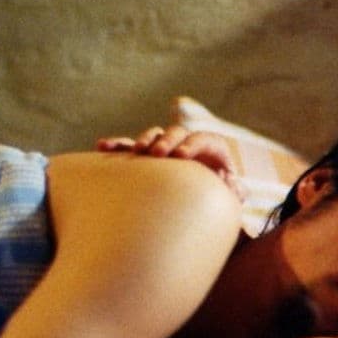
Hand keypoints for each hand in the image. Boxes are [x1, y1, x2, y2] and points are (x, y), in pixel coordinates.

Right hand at [95, 125, 245, 199]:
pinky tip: (103, 146)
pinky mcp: (149, 159)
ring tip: (138, 152)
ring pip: (155, 137)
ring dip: (145, 140)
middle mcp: (188, 145)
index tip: (182, 156)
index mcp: (212, 151)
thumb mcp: (231, 196)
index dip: (194, 144)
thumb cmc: (220, 198)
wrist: (205, 203)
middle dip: (167, 141)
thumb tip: (233, 184)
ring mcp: (167, 150)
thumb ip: (235, 191)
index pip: (204, 140)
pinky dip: (119, 146)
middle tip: (160, 154)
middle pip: (177, 133)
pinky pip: (132, 149)